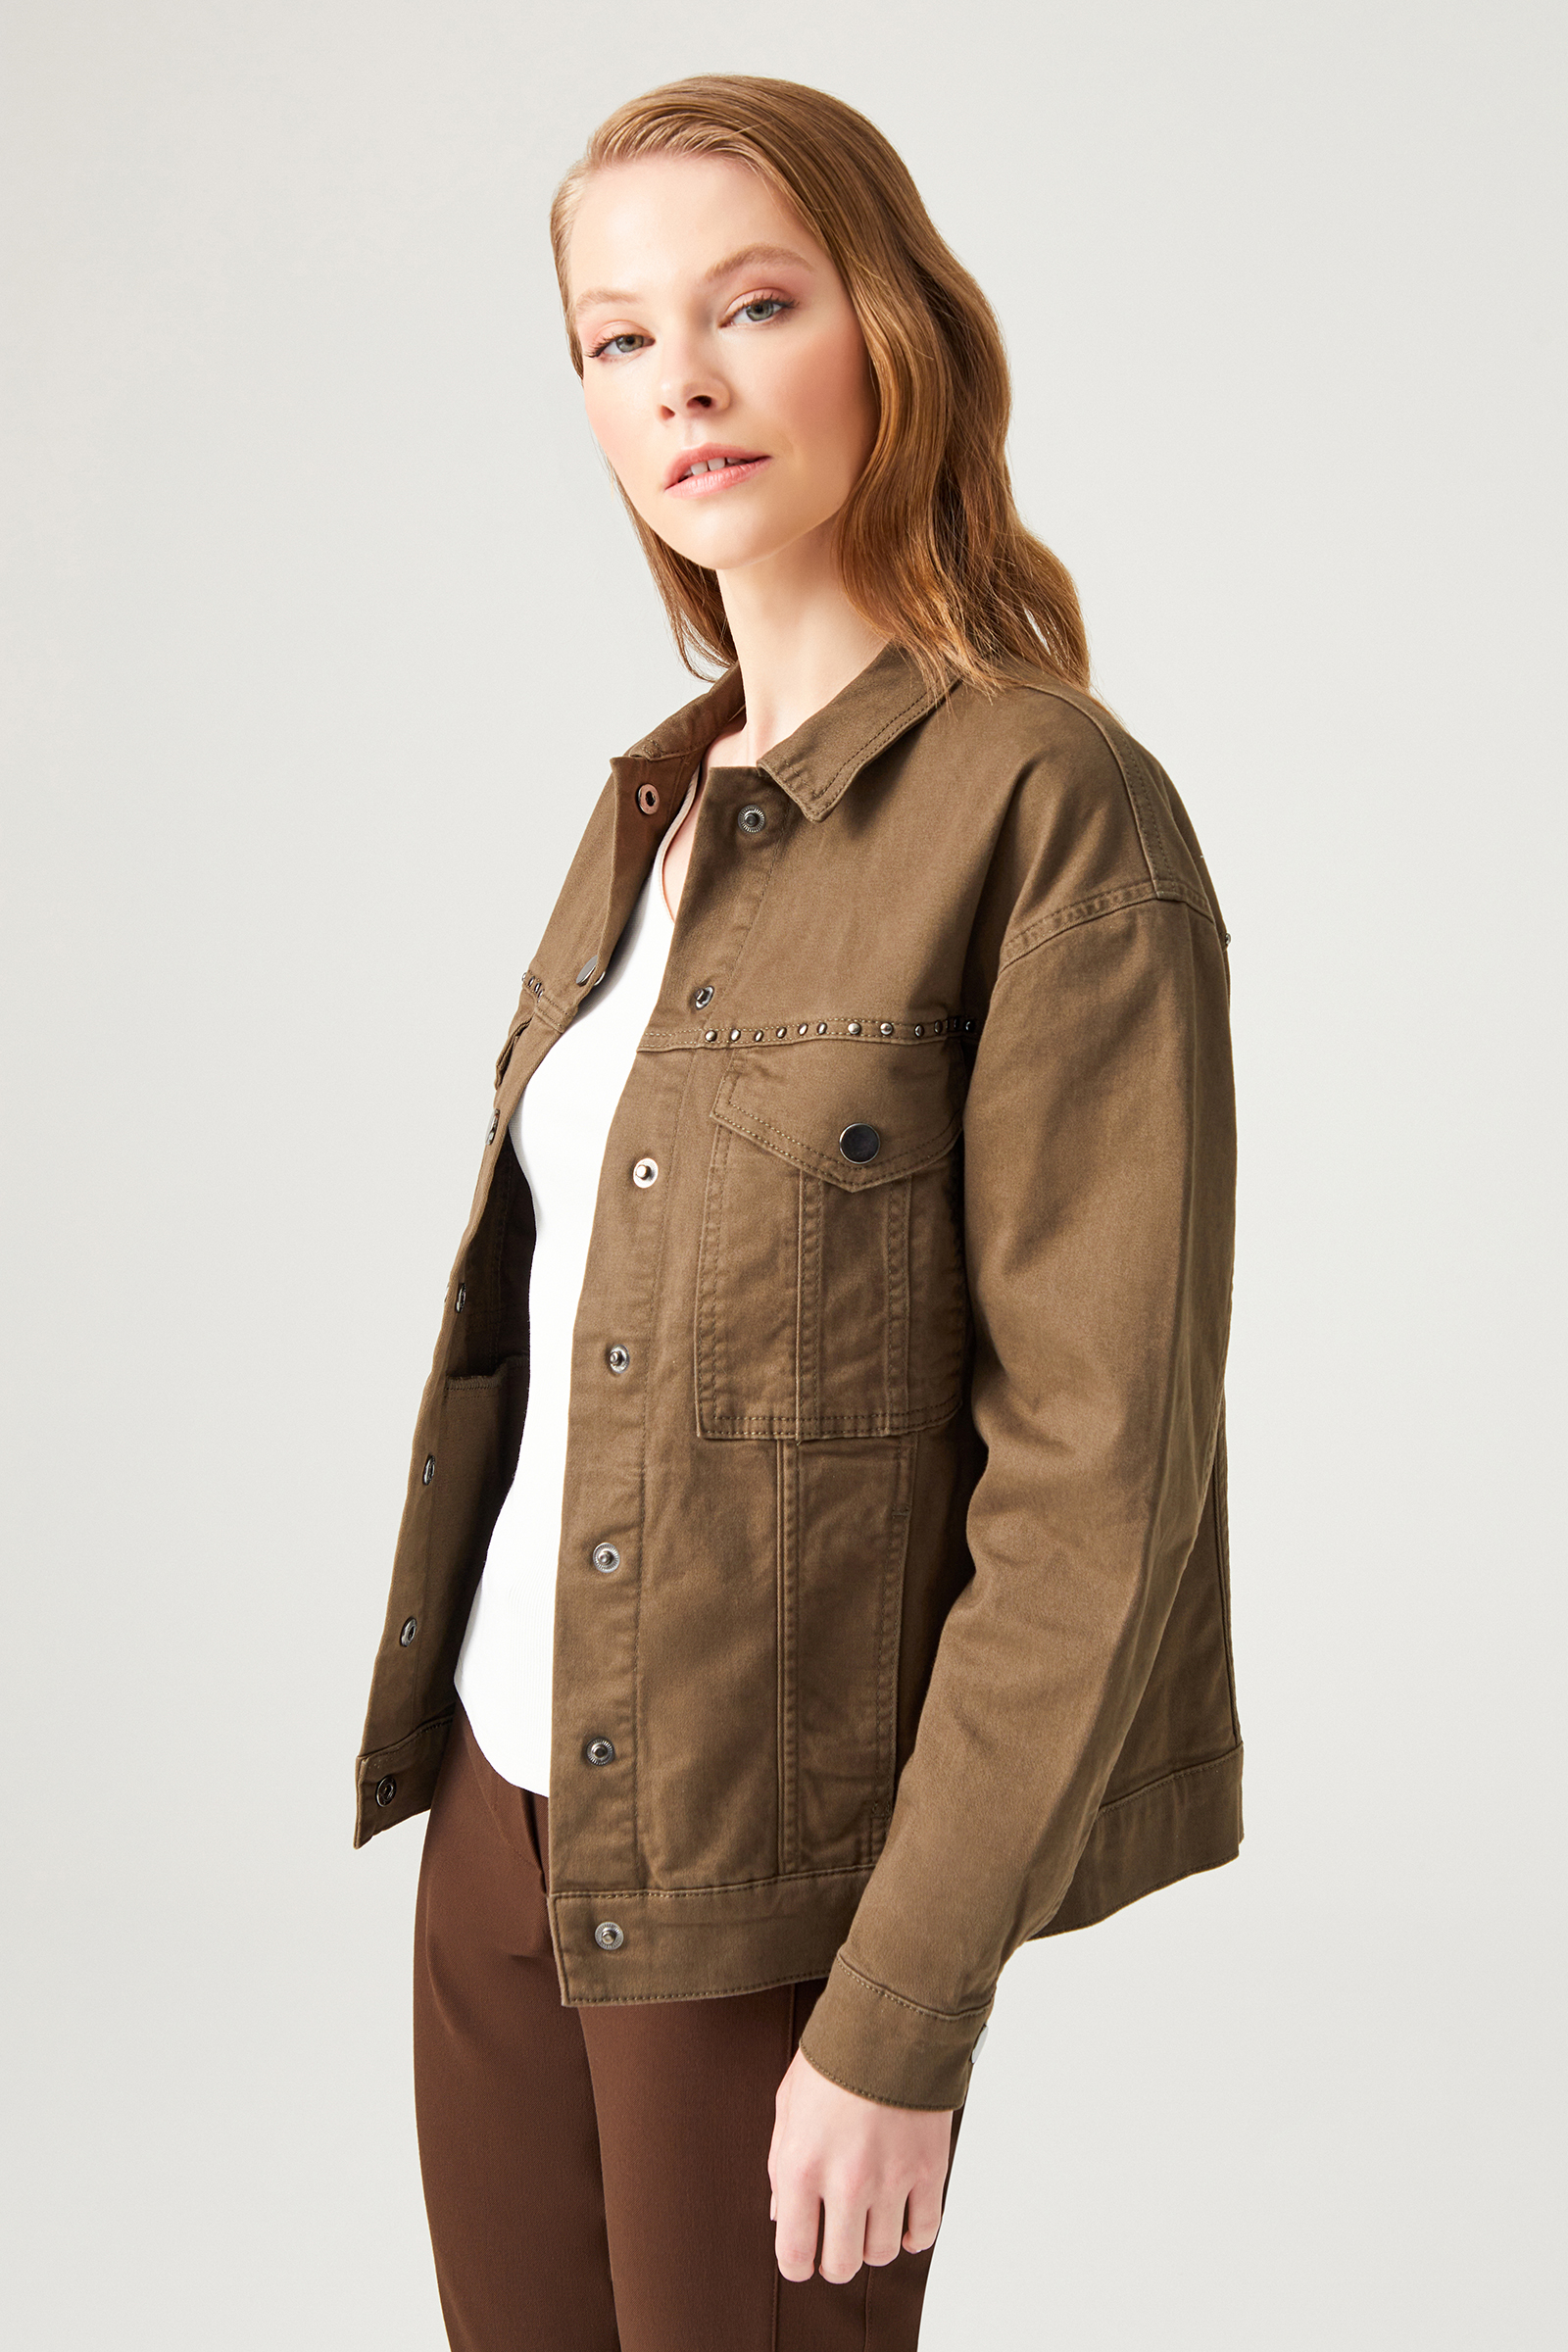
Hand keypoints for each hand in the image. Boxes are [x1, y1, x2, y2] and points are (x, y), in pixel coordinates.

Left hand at [767, 2045, 952, 2283]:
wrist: (891, 2019)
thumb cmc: (834, 2057)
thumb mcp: (788, 2103)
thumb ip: (781, 2164)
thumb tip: (781, 2214)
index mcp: (802, 2166)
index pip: (794, 2255)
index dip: (797, 2264)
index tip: (803, 2256)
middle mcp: (846, 2181)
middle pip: (842, 2265)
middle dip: (835, 2259)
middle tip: (836, 2238)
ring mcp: (892, 2178)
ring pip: (883, 2253)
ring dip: (873, 2244)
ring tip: (869, 2219)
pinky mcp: (930, 2169)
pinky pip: (925, 2231)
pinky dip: (915, 2236)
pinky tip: (904, 2222)